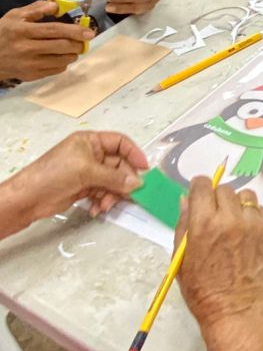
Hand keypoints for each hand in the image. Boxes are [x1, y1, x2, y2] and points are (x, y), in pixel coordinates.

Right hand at [0, 1, 92, 81]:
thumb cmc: (4, 33)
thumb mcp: (15, 16)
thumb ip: (36, 9)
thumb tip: (56, 6)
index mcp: (23, 31)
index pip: (53, 30)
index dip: (74, 31)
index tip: (89, 32)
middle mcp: (26, 48)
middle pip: (60, 46)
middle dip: (77, 43)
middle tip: (84, 40)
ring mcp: (30, 64)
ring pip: (61, 60)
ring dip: (73, 53)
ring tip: (74, 48)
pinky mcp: (32, 76)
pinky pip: (56, 70)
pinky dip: (64, 63)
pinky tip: (61, 56)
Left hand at [8, 131, 147, 222]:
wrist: (29, 197)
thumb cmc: (55, 174)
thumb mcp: (86, 171)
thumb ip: (113, 177)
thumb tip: (137, 183)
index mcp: (91, 141)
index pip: (120, 143)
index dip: (134, 154)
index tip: (144, 170)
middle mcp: (92, 155)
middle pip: (119, 166)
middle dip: (122, 182)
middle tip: (127, 196)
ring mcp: (89, 172)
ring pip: (113, 182)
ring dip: (112, 195)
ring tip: (103, 205)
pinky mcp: (85, 188)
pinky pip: (103, 193)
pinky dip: (102, 201)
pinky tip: (95, 209)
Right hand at [177, 178, 262, 331]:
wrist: (236, 309)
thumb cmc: (202, 289)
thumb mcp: (181, 258)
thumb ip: (183, 225)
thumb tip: (186, 200)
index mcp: (204, 223)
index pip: (202, 185)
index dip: (198, 189)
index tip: (198, 198)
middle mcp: (230, 218)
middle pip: (223, 188)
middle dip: (216, 198)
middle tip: (213, 215)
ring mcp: (252, 224)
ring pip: (245, 195)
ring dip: (236, 204)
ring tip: (231, 222)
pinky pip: (260, 209)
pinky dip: (251, 215)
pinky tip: (245, 231)